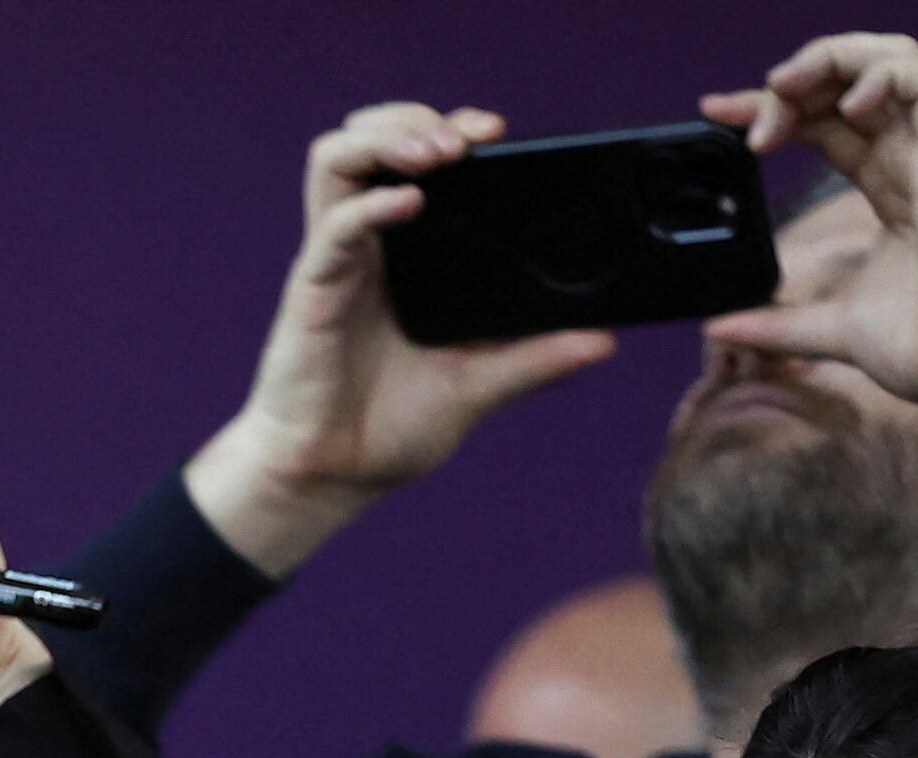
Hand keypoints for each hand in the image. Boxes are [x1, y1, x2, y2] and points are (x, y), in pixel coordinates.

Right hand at [181, 104, 617, 577]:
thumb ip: (534, 359)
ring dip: (387, 138)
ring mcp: (336, 261)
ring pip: (337, 157)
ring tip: (437, 153)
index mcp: (403, 254)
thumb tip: (604, 341)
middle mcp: (366, 245)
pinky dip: (370, 203)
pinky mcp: (313, 288)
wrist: (332, 478)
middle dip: (417, 118)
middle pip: (371, 137)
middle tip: (467, 139)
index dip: (451, 128)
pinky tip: (408, 203)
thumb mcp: (478, 387)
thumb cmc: (388, 430)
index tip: (498, 133)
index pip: (416, 161)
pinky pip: (333, 226)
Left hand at [696, 34, 917, 408]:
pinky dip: (879, 76)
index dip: (773, 111)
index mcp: (889, 188)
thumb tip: (719, 327)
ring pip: (890, 61)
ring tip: (781, 88)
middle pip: (848, 84)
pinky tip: (844, 109)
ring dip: (829, 61)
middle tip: (734, 111)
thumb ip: (778, 324)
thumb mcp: (834, 330)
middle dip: (787, 83)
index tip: (717, 118)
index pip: (825, 124)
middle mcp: (912, 160)